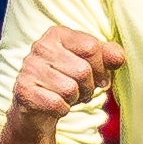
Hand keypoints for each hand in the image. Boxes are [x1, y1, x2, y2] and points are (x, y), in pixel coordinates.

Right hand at [0, 24, 122, 128]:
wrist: (37, 108)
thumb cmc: (66, 80)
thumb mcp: (91, 64)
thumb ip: (107, 55)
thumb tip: (118, 57)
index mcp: (57, 34)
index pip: (92, 47)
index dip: (101, 67)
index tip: (96, 75)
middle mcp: (40, 47)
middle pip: (83, 70)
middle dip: (89, 86)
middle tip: (81, 89)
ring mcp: (29, 69)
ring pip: (71, 89)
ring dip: (75, 98)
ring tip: (67, 96)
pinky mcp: (24, 91)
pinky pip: (58, 104)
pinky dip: (62, 109)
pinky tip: (55, 104)